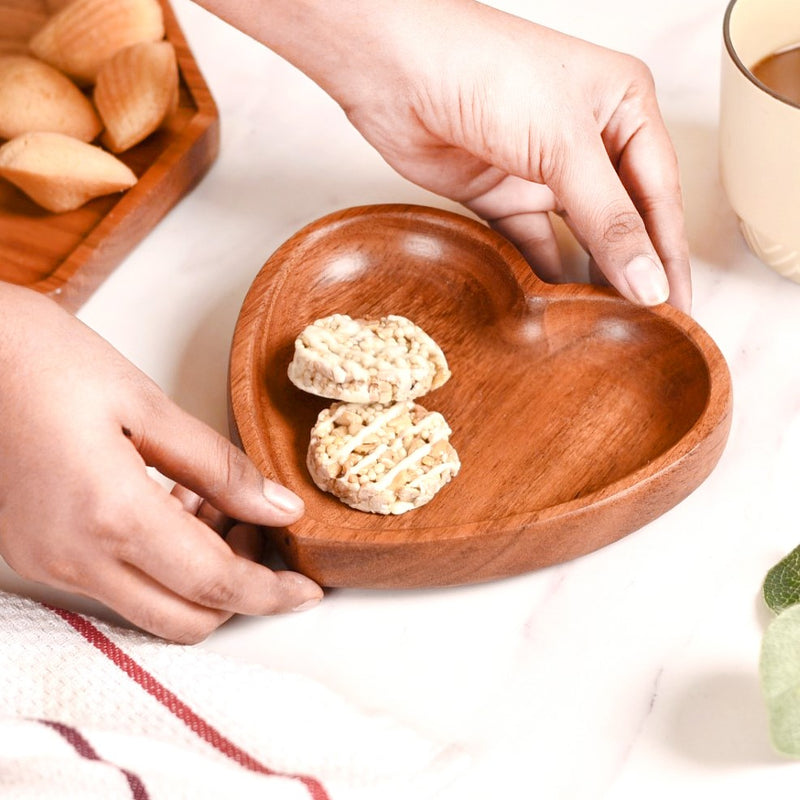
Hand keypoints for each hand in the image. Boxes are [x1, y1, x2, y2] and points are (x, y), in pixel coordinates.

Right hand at [0, 284, 321, 642]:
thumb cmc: (47, 361)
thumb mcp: (148, 404)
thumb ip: (221, 467)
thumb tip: (279, 508)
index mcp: (110, 514)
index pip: (213, 583)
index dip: (270, 593)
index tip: (307, 588)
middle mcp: (73, 556)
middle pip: (183, 620)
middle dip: (238, 591)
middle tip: (260, 533)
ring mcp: (48, 561)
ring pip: (150, 608)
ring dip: (199, 577)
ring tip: (215, 507)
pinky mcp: (36, 553)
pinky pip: (116, 584)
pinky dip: (159, 564)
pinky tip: (172, 506)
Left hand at [199, 0, 689, 311]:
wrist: (394, 69)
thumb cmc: (485, 70)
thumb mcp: (564, 145)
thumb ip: (608, 219)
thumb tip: (647, 279)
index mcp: (623, 108)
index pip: (659, 194)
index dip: (669, 253)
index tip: (677, 305)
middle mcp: (586, 139)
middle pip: (622, 217)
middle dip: (635, 268)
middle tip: (649, 325)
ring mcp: (540, 169)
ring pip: (578, 234)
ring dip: (592, 275)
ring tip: (609, 324)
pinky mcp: (500, 193)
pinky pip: (531, 242)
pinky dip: (544, 271)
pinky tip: (560, 304)